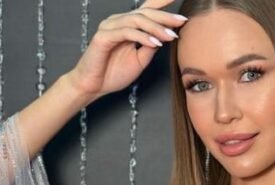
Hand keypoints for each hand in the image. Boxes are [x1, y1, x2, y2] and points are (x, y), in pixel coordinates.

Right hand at [66, 0, 185, 100]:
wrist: (93, 86)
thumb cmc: (113, 73)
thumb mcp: (140, 60)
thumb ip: (150, 47)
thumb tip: (166, 36)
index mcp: (128, 26)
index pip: (147, 10)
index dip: (162, 3)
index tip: (179, 3)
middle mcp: (118, 21)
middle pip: (145, 13)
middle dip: (165, 16)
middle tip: (182, 21)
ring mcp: (110, 27)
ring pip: (137, 20)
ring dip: (156, 27)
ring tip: (171, 36)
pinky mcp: (103, 37)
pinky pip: (127, 32)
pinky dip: (142, 37)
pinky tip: (155, 43)